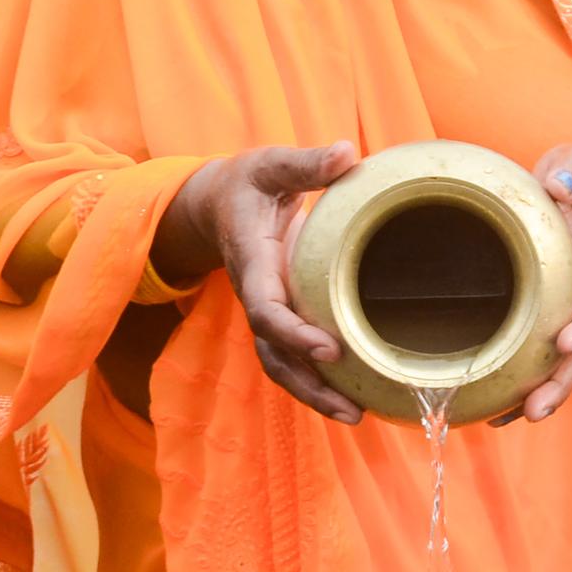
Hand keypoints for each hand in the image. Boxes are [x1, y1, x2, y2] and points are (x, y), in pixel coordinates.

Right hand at [185, 143, 364, 419]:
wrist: (216, 203)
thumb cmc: (248, 183)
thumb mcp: (271, 165)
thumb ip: (307, 163)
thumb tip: (348, 154)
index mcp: (251, 261)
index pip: (264, 307)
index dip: (292, 333)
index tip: (331, 348)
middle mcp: (255, 293)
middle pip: (272, 352)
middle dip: (308, 384)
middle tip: (351, 409)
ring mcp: (265, 309)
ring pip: (280, 363)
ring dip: (313, 394)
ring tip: (355, 417)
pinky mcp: (279, 315)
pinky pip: (290, 357)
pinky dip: (315, 381)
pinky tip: (351, 398)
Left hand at [515, 145, 571, 423]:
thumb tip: (559, 188)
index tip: (568, 342)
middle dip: (560, 383)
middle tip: (537, 408)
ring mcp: (558, 318)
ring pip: (555, 367)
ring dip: (538, 394)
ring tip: (511, 419)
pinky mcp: (534, 325)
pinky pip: (529, 362)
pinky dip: (514, 389)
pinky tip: (490, 412)